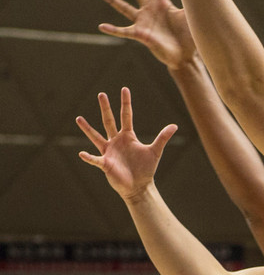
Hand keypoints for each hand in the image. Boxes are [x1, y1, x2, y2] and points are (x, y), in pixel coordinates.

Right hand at [77, 87, 176, 202]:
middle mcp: (116, 141)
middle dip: (106, 108)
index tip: (124, 89)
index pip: (126, 116)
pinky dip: (89, 157)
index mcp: (128, 136)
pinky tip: (82, 153)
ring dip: (87, 129)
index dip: (125, 103)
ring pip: (96, 137)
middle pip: (109, 121)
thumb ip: (163, 137)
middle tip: (101, 94)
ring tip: (78, 118)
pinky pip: (95, 160)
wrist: (139, 186)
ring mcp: (109, 151)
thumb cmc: (146, 169)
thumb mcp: (155, 151)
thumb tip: (175, 125)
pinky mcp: (105, 163)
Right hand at [98, 0, 195, 70]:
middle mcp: (150, 10)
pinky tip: (102, 26)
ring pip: (124, 7)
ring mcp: (143, 22)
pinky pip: (124, 32)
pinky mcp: (140, 35)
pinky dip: (113, 30)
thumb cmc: (190, 37)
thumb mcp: (191, 15)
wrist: (185, 56)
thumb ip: (192, 1)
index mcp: (162, 3)